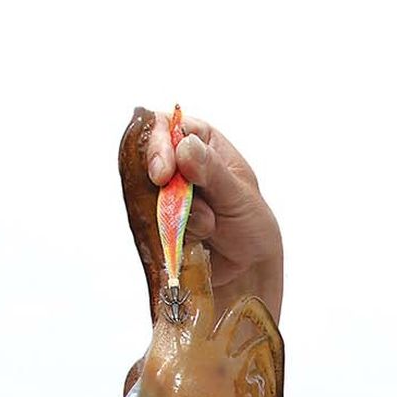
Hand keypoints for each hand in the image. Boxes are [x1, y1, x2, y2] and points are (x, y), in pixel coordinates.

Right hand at [146, 112, 283, 319]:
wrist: (249, 270)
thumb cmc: (251, 225)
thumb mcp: (238, 195)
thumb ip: (212, 170)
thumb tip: (185, 147)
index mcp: (201, 142)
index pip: (165, 126)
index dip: (158, 147)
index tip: (163, 174)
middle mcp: (179, 164)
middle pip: (145, 160)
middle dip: (163, 187)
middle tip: (179, 204)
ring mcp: (165, 194)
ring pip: (148, 197)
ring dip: (177, 217)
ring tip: (210, 226)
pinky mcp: (159, 222)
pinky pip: (152, 225)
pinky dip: (174, 236)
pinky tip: (199, 240)